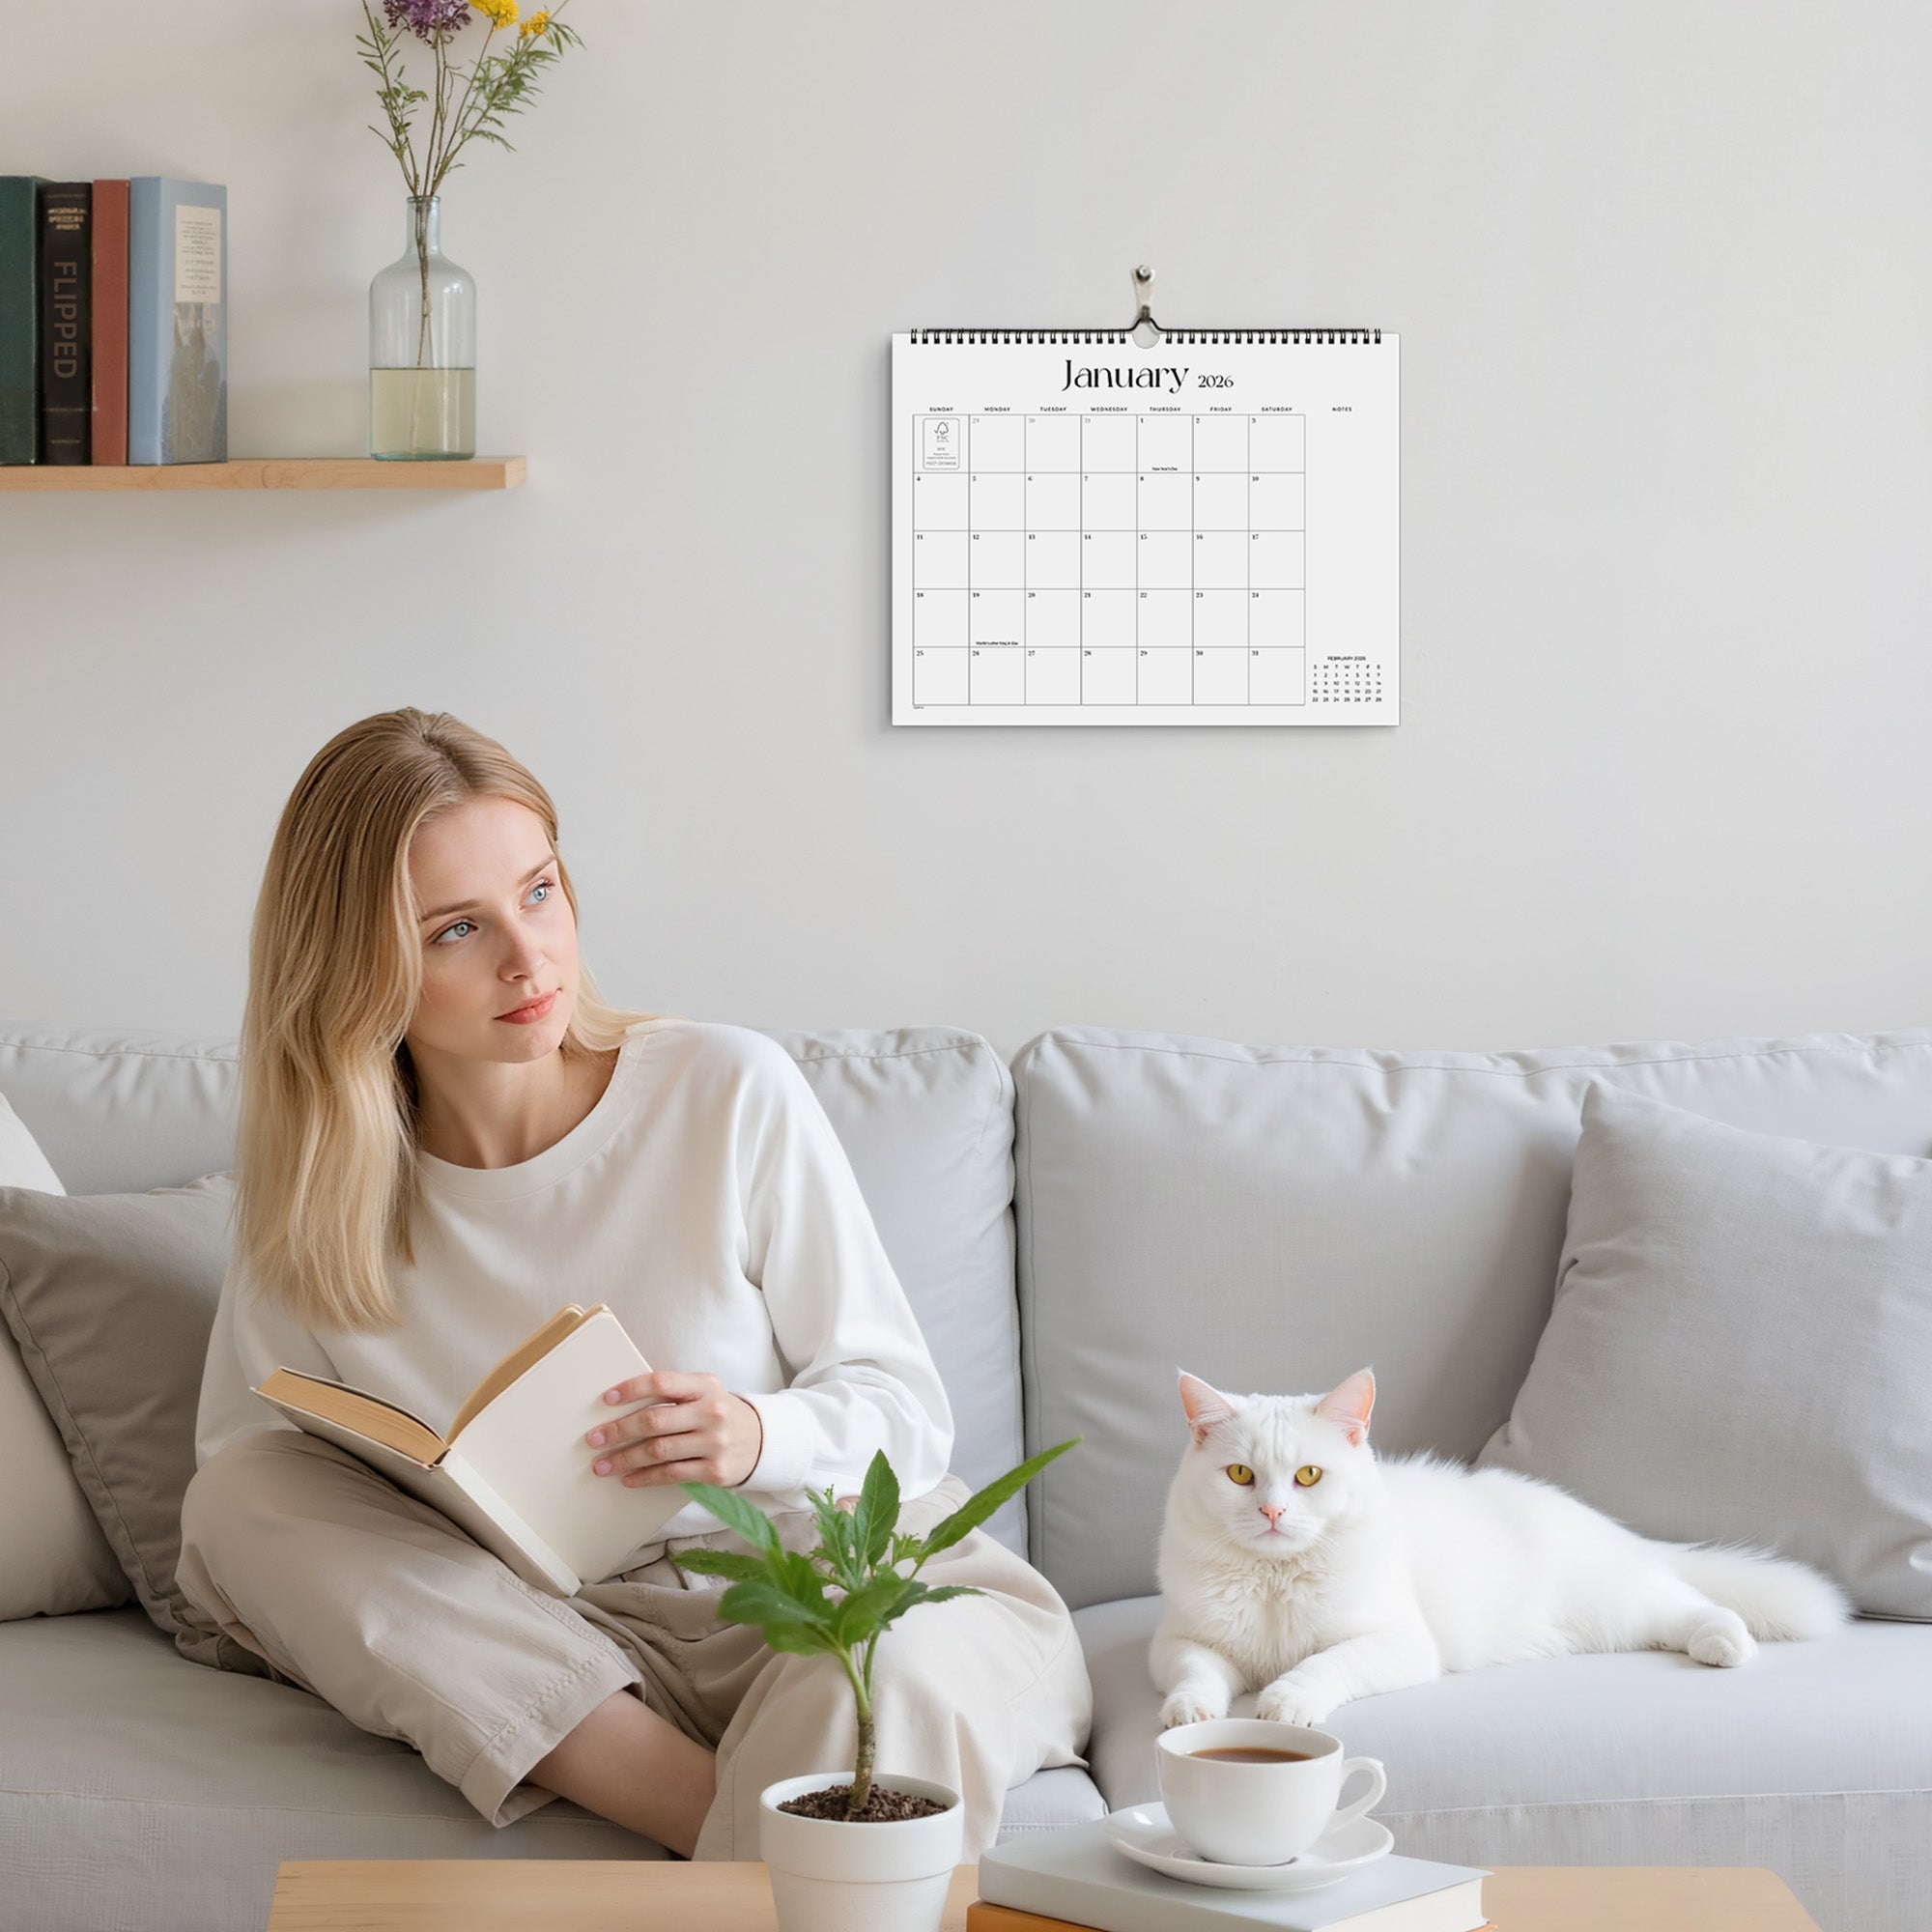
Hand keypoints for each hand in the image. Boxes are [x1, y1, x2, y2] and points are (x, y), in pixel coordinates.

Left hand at [586, 1370, 763, 1490]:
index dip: (631, 1389)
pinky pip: (671, 1474)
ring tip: (602, 1465)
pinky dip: (645, 1477)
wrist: (762, 1441)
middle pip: (654, 1420)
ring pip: (658, 1451)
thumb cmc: (719, 1414)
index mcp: (705, 1385)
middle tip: (594, 1439)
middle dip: (618, 1430)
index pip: (662, 1382)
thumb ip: (673, 1394)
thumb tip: (621, 1406)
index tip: (606, 1399)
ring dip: (624, 1459)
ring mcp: (715, 1443)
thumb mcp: (704, 1393)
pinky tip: (628, 1478)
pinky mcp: (715, 1471)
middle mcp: (711, 1412)